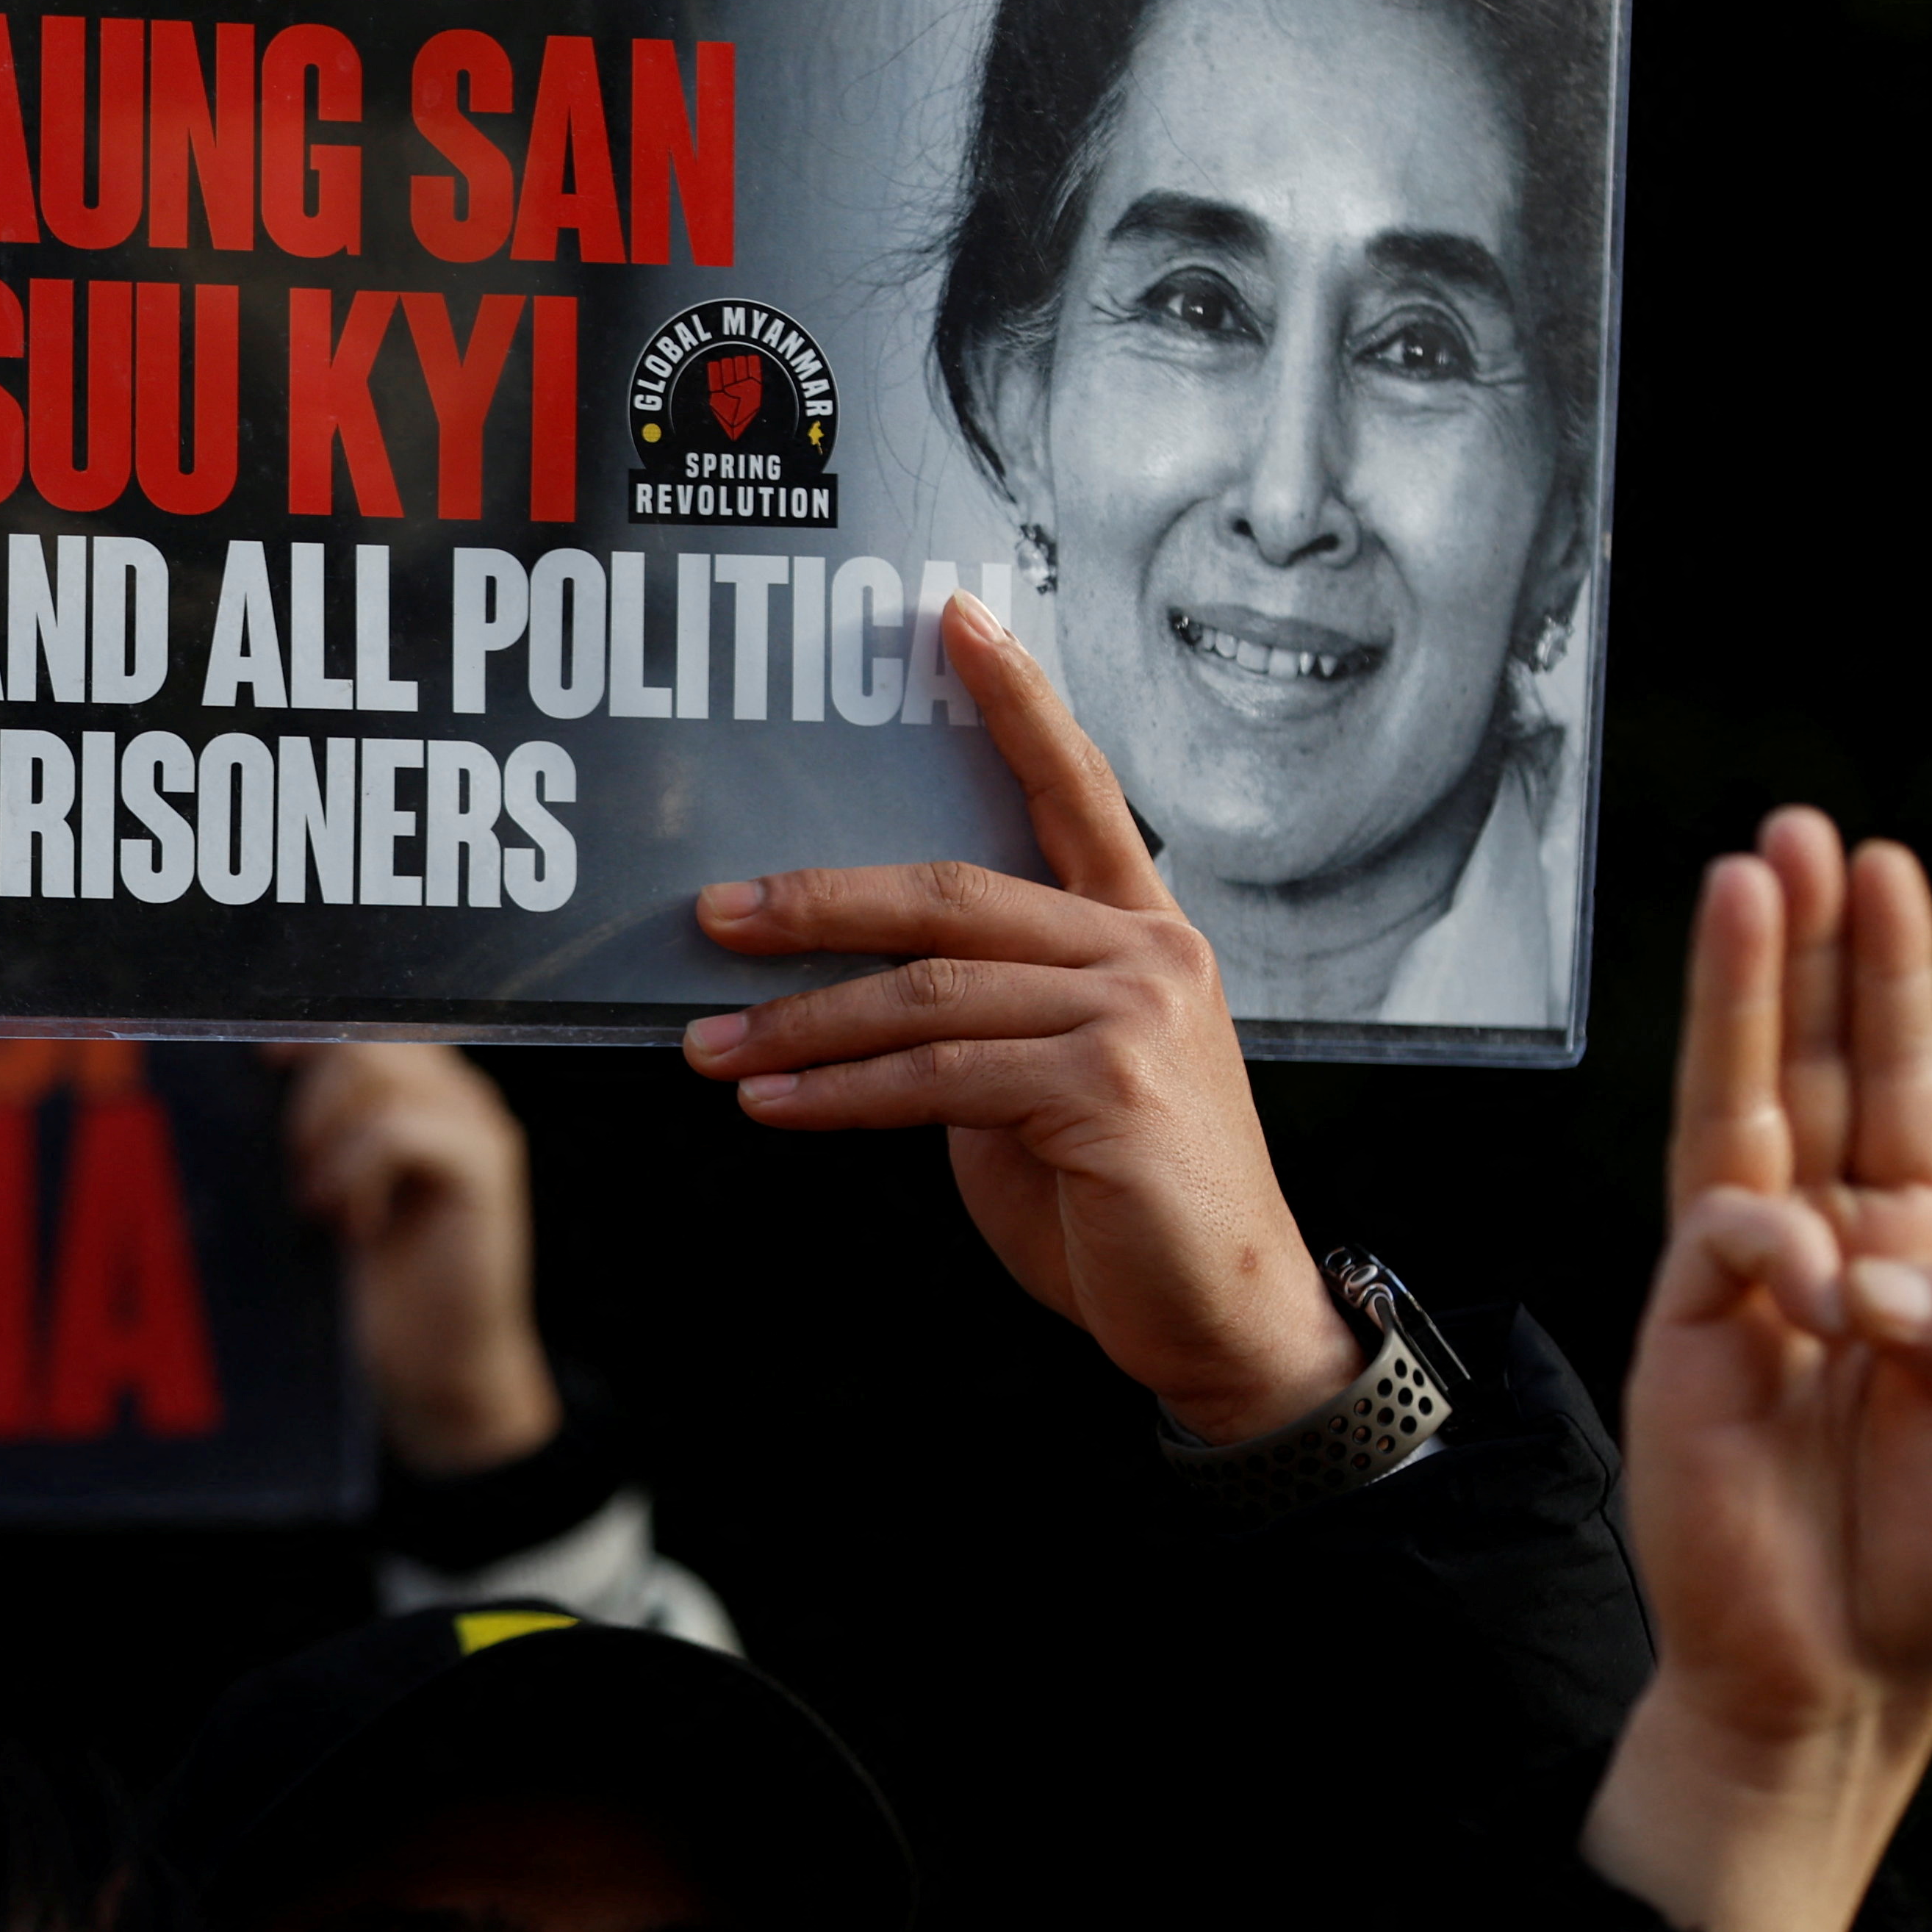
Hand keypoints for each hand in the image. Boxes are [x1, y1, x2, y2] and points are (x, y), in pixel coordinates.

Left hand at [281, 1044, 560, 1475]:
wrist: (435, 1367)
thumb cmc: (377, 1286)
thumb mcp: (328, 1195)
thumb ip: (309, 1137)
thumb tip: (240, 1091)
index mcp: (419, 1091)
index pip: (359, 1025)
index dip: (306, 1033)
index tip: (260, 1066)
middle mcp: (453, 1094)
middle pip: (364, 1037)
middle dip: (308, 1095)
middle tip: (294, 1167)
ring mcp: (475, 1124)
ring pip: (379, 1073)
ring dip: (327, 1135)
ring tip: (318, 1201)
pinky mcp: (485, 1165)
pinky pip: (401, 1128)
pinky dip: (358, 1171)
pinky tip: (354, 1222)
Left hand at [680, 591, 1359, 1443]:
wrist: (1220, 1311)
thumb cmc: (1124, 1199)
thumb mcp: (1050, 1079)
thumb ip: (986, 1017)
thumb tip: (861, 996)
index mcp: (1141, 928)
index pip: (1073, 787)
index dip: (1015, 699)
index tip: (956, 620)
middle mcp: (1146, 952)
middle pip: (953, 891)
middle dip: (819, 899)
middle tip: (715, 912)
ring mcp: (1131, 1014)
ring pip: (926, 991)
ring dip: (798, 1021)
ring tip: (711, 1044)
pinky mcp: (1103, 1087)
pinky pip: (933, 1076)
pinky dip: (837, 1092)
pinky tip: (774, 1101)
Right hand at [1584, 811, 1931, 1931]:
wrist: (1827, 1674)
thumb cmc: (1928, 1565)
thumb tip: (1883, 1256)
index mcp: (1913, 1254)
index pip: (1897, 1087)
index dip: (1889, 981)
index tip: (1883, 871)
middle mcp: (1823, 1241)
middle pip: (1804, 1063)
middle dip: (1801, 944)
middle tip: (1795, 833)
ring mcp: (1744, 1276)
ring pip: (1737, 1100)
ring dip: (1743, 990)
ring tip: (1749, 880)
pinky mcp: (1685, 1323)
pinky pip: (1723, 1233)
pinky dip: (1771, 1242)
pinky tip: (1804, 1276)